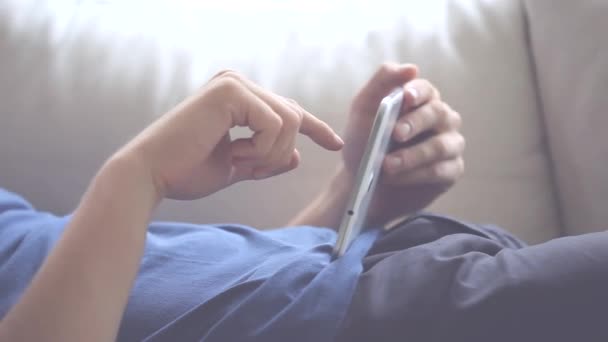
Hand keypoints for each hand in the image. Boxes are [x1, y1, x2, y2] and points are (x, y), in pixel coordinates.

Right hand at [120, 70, 343, 200]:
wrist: (151, 175)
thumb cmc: (186, 171)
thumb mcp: (237, 167)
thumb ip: (266, 159)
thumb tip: (298, 155)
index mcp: (237, 98)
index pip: (287, 110)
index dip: (316, 128)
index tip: (337, 144)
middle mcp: (237, 83)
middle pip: (293, 116)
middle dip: (281, 152)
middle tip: (251, 169)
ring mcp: (234, 83)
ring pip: (289, 120)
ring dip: (270, 153)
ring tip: (238, 161)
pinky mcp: (231, 91)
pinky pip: (275, 124)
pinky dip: (261, 149)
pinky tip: (233, 154)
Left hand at [342, 63, 464, 224]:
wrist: (361, 183)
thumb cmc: (364, 142)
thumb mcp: (363, 111)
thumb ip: (381, 83)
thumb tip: (411, 68)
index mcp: (421, 100)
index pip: (425, 90)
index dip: (417, 92)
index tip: (405, 98)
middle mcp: (441, 119)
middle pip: (437, 114)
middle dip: (415, 123)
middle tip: (394, 134)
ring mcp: (449, 145)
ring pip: (440, 145)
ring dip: (412, 155)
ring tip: (387, 165)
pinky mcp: (450, 171)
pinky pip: (439, 171)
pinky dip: (415, 175)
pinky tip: (395, 178)